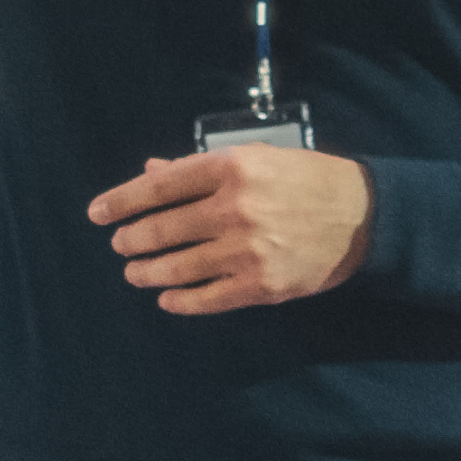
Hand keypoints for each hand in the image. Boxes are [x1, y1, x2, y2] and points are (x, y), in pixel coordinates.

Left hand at [92, 145, 372, 313]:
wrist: (363, 216)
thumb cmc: (305, 180)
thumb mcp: (256, 159)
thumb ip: (200, 169)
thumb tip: (151, 172)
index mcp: (231, 168)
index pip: (160, 187)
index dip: (121, 201)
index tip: (97, 214)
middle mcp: (234, 208)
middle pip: (162, 229)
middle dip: (132, 239)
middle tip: (121, 245)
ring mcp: (246, 250)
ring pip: (178, 267)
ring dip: (148, 272)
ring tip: (135, 273)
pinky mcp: (260, 285)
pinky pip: (207, 298)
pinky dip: (180, 301)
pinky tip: (166, 298)